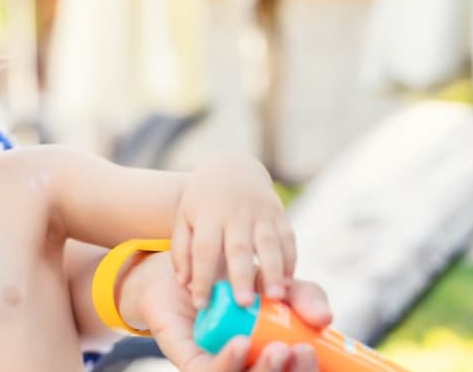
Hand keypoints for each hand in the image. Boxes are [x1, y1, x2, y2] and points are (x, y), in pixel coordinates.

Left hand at [133, 256, 331, 371]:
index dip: (310, 368)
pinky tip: (241, 343)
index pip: (299, 370)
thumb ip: (303, 296)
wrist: (182, 269)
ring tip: (279, 349)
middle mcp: (250, 365)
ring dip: (266, 370)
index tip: (316, 349)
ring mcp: (222, 368)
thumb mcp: (274, 282)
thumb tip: (325, 318)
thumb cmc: (234, 279)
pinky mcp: (194, 366)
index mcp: (274, 353)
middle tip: (302, 351)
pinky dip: (230, 361)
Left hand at [171, 154, 294, 308]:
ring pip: (269, 243)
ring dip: (274, 270)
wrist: (232, 168)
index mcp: (208, 215)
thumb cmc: (202, 202)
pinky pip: (288, 237)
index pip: (204, 249)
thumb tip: (184, 283)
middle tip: (243, 304)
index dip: (202, 277)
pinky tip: (289, 282)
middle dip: (241, 276)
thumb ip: (181, 250)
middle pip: (239, 247)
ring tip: (275, 297)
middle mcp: (235, 213)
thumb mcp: (184, 218)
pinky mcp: (279, 213)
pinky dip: (291, 260)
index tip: (201, 304)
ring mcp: (260, 212)